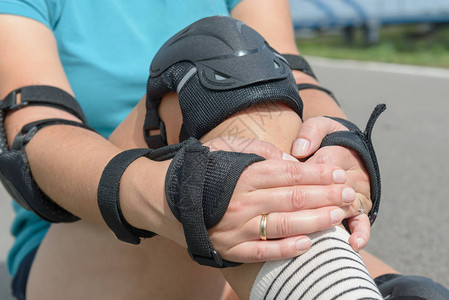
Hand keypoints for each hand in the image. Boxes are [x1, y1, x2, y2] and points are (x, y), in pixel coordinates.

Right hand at [203, 136, 356, 262]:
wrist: (171, 198)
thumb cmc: (206, 171)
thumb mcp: (227, 148)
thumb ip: (259, 150)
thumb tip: (290, 160)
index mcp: (244, 174)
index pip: (290, 173)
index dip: (317, 174)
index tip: (338, 175)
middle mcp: (242, 201)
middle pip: (294, 198)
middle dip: (326, 196)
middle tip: (349, 195)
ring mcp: (236, 227)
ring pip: (284, 225)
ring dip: (315, 221)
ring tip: (338, 216)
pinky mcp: (231, 248)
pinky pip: (262, 251)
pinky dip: (286, 249)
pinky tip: (308, 243)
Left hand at [291, 117, 371, 250]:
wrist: (342, 148)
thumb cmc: (323, 139)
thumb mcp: (319, 127)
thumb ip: (310, 133)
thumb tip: (300, 150)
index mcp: (338, 155)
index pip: (322, 167)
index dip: (307, 176)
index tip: (288, 184)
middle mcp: (350, 177)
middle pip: (335, 192)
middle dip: (320, 202)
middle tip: (303, 214)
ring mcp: (355, 195)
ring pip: (347, 209)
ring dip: (337, 221)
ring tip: (330, 236)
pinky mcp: (358, 209)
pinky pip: (362, 223)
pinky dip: (360, 233)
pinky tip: (353, 244)